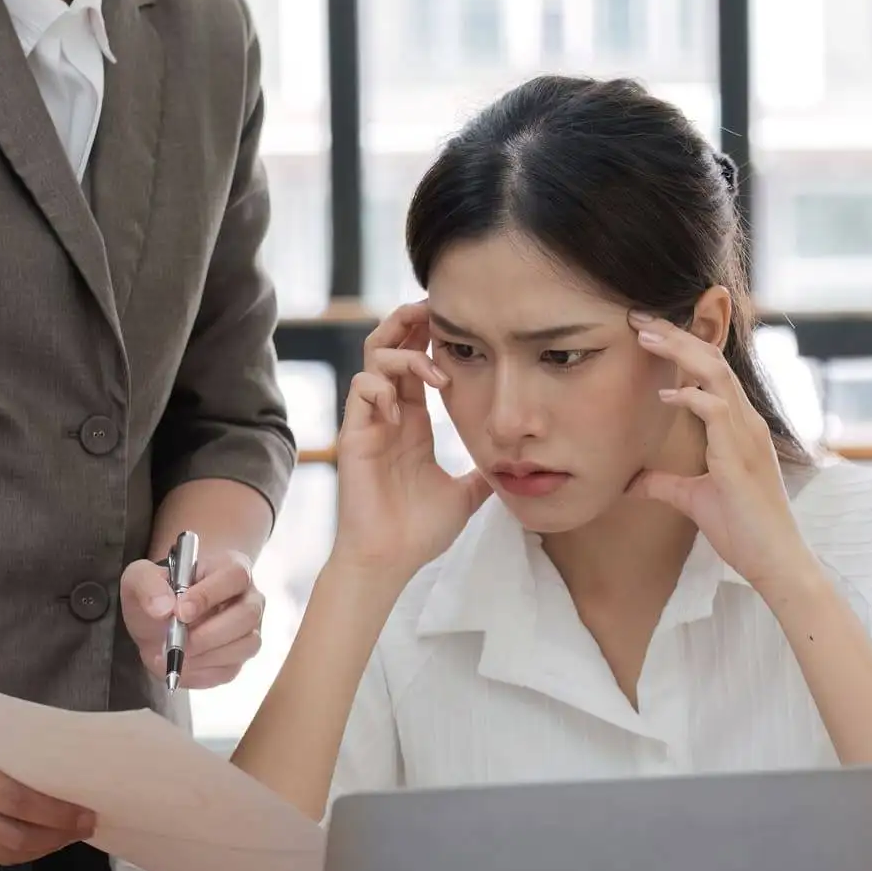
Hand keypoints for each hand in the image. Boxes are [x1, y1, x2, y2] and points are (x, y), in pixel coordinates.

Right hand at [0, 694, 94, 864]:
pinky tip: (34, 838)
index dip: (59, 815)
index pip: (20, 802)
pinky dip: (13, 850)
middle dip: (56, 837)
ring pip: (0, 853)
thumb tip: (75, 784)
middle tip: (84, 828)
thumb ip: (20, 760)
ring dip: (39, 849)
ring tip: (65, 836)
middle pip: (13, 836)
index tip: (89, 815)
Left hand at [122, 550, 264, 688]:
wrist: (157, 624)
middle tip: (178, 642)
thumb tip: (164, 607)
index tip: (179, 612)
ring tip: (173, 654)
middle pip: (248, 614)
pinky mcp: (240, 658)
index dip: (209, 595)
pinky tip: (179, 665)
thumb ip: (147, 584)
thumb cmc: (157, 595)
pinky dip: (201, 672)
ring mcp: (249, 630)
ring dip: (205, 655)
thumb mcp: (139, 578)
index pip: (234, 576)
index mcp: (230, 567)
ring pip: (246, 645)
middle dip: (209, 633)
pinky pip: (231, 670)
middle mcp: (249, 598)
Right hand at [333, 301, 491, 572]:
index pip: (416, 362)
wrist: (392, 561)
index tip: (459, 321)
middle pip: (388, 347)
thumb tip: (516, 466)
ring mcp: (370, 424)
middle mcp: (389, 416)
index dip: (431, 337)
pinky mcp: (355, 438)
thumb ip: (483, 474)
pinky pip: (360, 392)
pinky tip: (403, 412)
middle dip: (408, 322)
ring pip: (373, 361)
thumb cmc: (420, 531)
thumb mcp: (466, 495)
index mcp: (413, 422)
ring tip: (433, 372)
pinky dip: (381, 389)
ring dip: (403, 355)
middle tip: (434, 309)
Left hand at [626, 311, 816, 591]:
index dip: (682, 347)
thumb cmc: (743, 530)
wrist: (774, 560)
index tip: (649, 332)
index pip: (712, 370)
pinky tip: (665, 396)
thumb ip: (664, 484)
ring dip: (680, 352)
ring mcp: (747, 435)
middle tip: (639, 318)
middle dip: (676, 335)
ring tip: (646, 336)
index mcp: (740, 426)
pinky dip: (690, 397)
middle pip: (713, 360)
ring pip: (716, 374)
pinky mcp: (740, 454)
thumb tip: (631, 481)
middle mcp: (747, 422)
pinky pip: (717, 410)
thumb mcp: (692, 499)